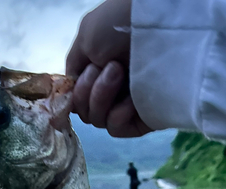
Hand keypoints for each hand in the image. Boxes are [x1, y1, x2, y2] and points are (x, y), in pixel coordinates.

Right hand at [66, 0, 151, 136]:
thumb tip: (69, 92)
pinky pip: (116, 129)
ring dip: (102, 97)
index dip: (76, 92)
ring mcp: (125, 106)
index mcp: (96, 73)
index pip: (76, 99)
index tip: (85, 72)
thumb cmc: (120, 24)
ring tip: (121, 72)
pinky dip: (118, 114)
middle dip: (90, 91)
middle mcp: (110, 91)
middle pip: (85, 112)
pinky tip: (132, 98)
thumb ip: (73, 68)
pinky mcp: (141, 120)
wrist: (156, 26)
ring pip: (98, 121)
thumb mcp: (85, 38)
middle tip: (112, 66)